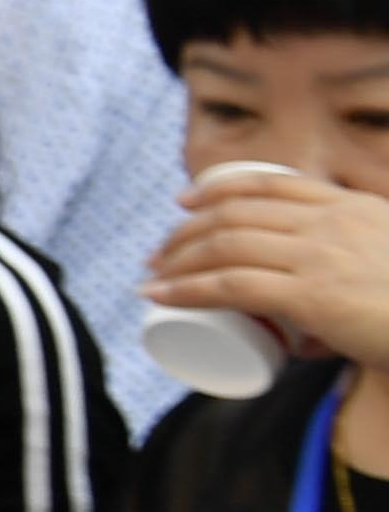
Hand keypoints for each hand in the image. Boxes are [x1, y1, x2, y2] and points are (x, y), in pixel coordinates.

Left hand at [148, 163, 388, 370]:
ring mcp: (321, 255)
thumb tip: (316, 327)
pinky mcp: (313, 295)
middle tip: (160, 254)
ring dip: (177, 261)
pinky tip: (159, 295)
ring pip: (225, 246)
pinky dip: (186, 289)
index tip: (187, 203)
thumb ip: (359, 273)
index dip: (220, 189)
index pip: (272, 185)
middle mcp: (333, 222)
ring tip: (152, 278)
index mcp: (353, 207)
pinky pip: (231, 285)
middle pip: (236, 213)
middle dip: (186, 231)